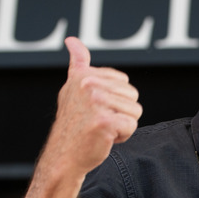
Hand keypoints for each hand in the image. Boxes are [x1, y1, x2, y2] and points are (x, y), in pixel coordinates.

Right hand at [42, 37, 142, 177]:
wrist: (63, 157)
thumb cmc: (73, 125)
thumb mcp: (73, 89)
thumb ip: (78, 64)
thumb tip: (72, 40)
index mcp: (83, 75)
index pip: (124, 82)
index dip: (115, 100)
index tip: (93, 109)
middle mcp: (87, 85)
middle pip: (132, 95)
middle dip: (120, 112)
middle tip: (96, 121)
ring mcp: (95, 102)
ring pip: (135, 111)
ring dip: (122, 125)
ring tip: (99, 129)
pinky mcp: (104, 121)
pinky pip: (131, 125)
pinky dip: (122, 136)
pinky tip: (103, 139)